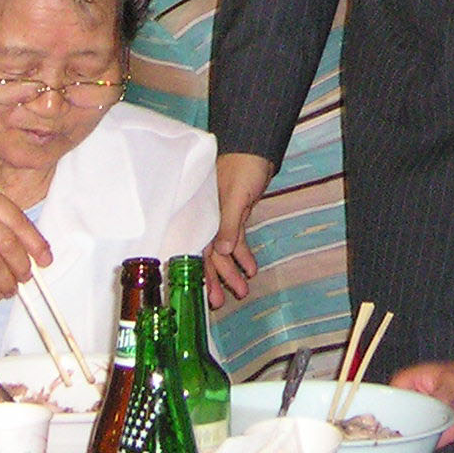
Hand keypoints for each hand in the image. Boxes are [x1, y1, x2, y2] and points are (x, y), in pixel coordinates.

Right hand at [206, 152, 274, 303]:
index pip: (195, 248)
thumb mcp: (235, 195)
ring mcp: (222, 218)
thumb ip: (228, 223)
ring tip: (242, 292)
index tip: (201, 294)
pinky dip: (244, 255)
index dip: (198, 272)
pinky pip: (237, 240)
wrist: (257, 149)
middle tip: (219, 303)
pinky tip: (251, 269)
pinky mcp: (236, 216)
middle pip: (209, 255)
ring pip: (224, 251)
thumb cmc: (243, 167)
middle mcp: (207, 219)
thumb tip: (222, 251)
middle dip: (216, 278)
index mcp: (200, 214)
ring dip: (232, 271)